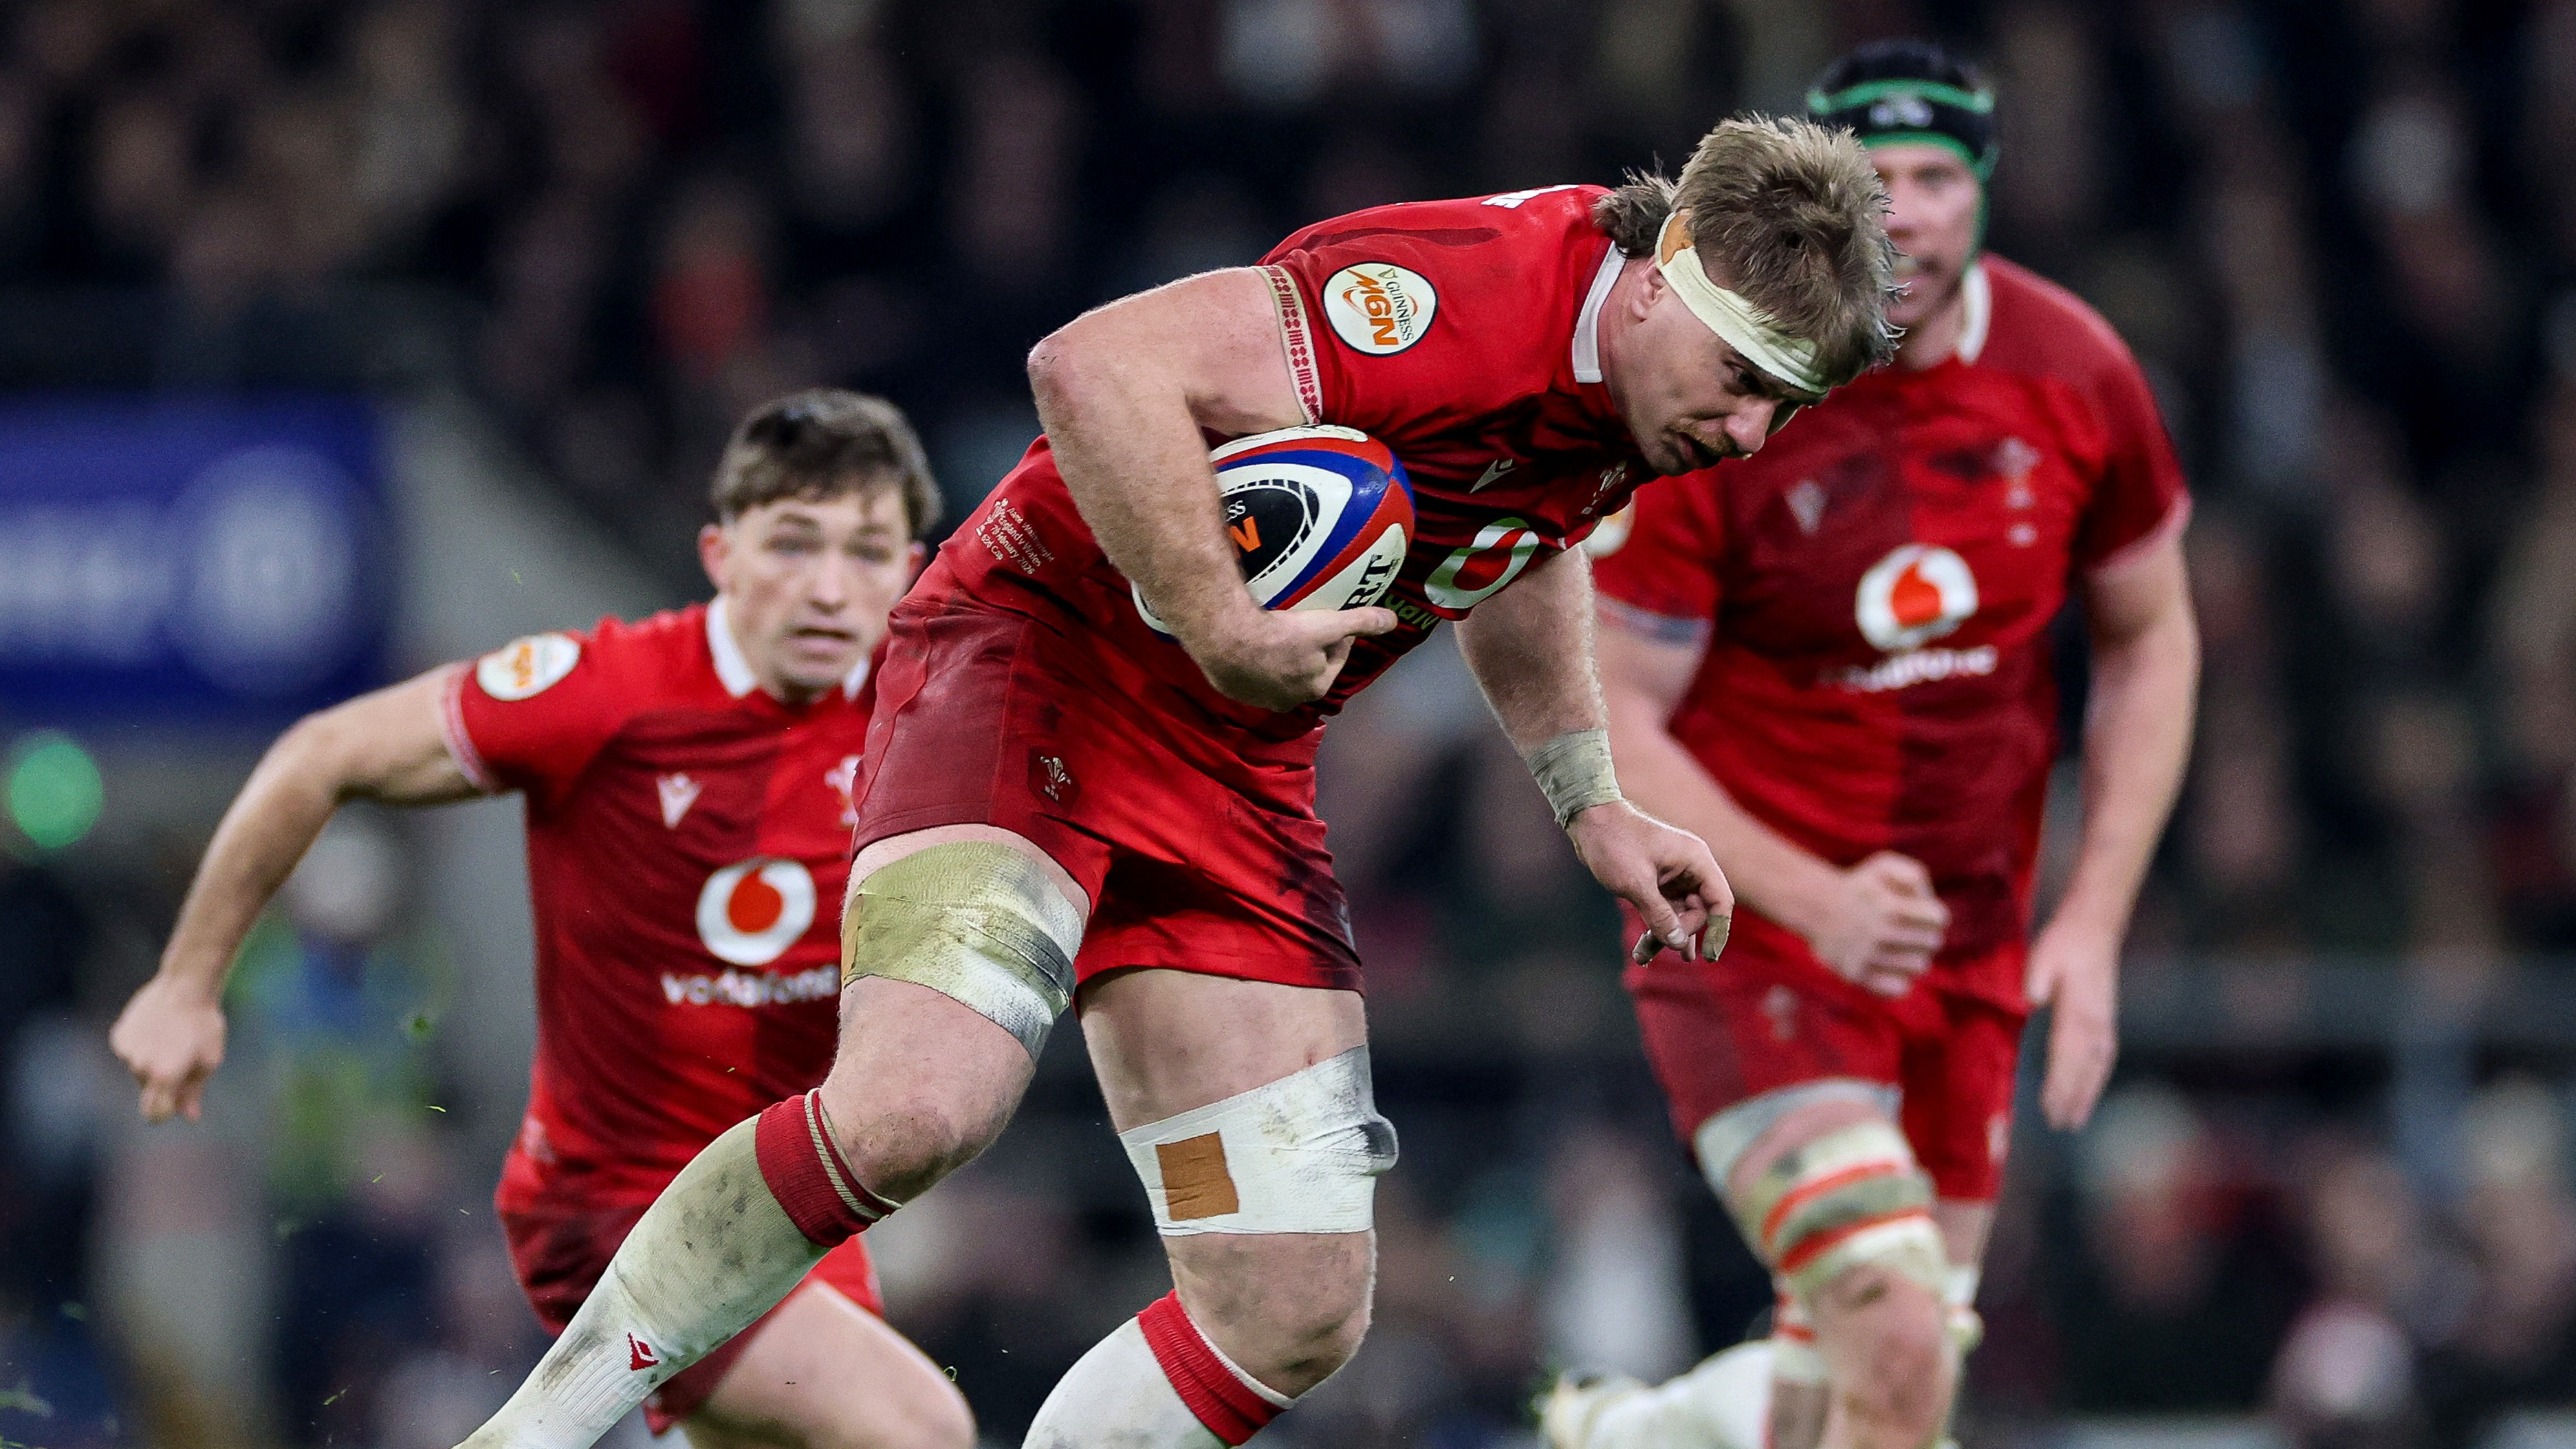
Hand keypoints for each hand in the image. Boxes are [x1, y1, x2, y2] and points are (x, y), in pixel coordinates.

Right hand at [109, 974, 228, 1122]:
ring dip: (153, 1061)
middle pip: (150, 1088)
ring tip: (171, 1037)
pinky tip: (156, 1028)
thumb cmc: (204, 1024)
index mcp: (164, 1076)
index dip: (164, 1112)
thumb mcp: (208, 1060)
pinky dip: (141, 1046)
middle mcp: (140, 1066)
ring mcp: (126, 1051)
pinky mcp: (119, 1036)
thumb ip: (194, 1091)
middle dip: (165, 1080)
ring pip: (139, 1069)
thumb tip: (190, 1117)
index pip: (155, 1113)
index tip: (173, 1105)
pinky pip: (130, 1051)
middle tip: (183, 1054)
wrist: (185, 986)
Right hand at [1178, 604, 1399, 710]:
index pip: (1335, 660)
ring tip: (1277, 629)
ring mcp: (1259, 698)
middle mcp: (1289, 700)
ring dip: (1281, 655)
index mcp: (1315, 687)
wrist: (1225, 641)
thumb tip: (1393, 621)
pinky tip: (1251, 639)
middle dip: (1309, 649)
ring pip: (1278, 672)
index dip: (1337, 638)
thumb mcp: (1327, 626)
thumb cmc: (1281, 636)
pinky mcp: (1234, 689)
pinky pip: (1251, 671)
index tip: (1332, 619)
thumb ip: (1360, 622)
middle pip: (1307, 668)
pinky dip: (1255, 658)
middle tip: (1304, 622)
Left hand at [1565, 801, 1734, 962]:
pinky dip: (1654, 927)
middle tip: (1652, 947)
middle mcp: (1689, 867)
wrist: (1588, 821)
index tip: (1709, 956)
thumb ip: (1660, 915)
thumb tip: (1679, 943)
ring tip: (1642, 957)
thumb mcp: (1636, 883)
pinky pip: (1663, 911)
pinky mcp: (1656, 882)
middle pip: (1698, 912)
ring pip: (1678, 915)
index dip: (1718, 930)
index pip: (1720, 901)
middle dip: (1678, 933)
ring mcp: (1673, 875)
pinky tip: (1643, 950)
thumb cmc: (1614, 843)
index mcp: (1696, 860)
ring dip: (1663, 935)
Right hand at [1801, 851, 1946, 997]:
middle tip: (1905, 928)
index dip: (1931, 914)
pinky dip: (1898, 979)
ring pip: (1920, 966)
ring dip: (1912, 955)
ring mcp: (1867, 957)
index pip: (1939, 919)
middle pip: (1933, 943)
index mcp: (1891, 907)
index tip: (1918, 911)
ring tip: (1897, 945)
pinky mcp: (1856, 975)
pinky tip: (1888, 965)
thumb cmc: (1858, 885)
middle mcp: (1880, 934)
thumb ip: (1915, 875)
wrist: (1815, 905)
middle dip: (1923, 933)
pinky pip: (1899, 988)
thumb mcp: (1885, 865)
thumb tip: (1929, 905)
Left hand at [2026, 918, 2118, 1128]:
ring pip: (2097, 1067)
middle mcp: (2095, 1022)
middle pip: (2083, 1068)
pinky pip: (2104, 1056)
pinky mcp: (2106, 1019)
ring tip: (2076, 1119)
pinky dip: (2097, 1077)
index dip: (2059, 1084)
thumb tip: (2030, 1001)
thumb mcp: (2042, 956)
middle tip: (2060, 1125)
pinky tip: (2090, 1089)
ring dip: (2087, 1093)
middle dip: (2072, 1098)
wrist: (2095, 928)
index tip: (2049, 1108)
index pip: (2066, 1054)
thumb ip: (2035, 980)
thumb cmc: (2063, 942)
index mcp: (2077, 1010)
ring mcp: (2104, 1022)